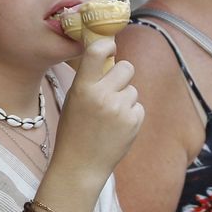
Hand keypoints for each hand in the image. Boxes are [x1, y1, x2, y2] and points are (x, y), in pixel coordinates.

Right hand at [50, 35, 142, 180]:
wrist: (80, 166)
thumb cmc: (74, 131)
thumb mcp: (73, 100)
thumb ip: (90, 80)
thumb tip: (108, 58)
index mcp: (83, 88)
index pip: (96, 51)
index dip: (106, 45)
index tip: (109, 48)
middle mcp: (103, 96)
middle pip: (126, 67)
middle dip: (122, 76)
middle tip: (112, 88)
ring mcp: (120, 109)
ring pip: (133, 90)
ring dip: (125, 99)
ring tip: (109, 117)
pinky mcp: (134, 122)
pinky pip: (138, 107)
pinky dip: (130, 115)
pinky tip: (117, 127)